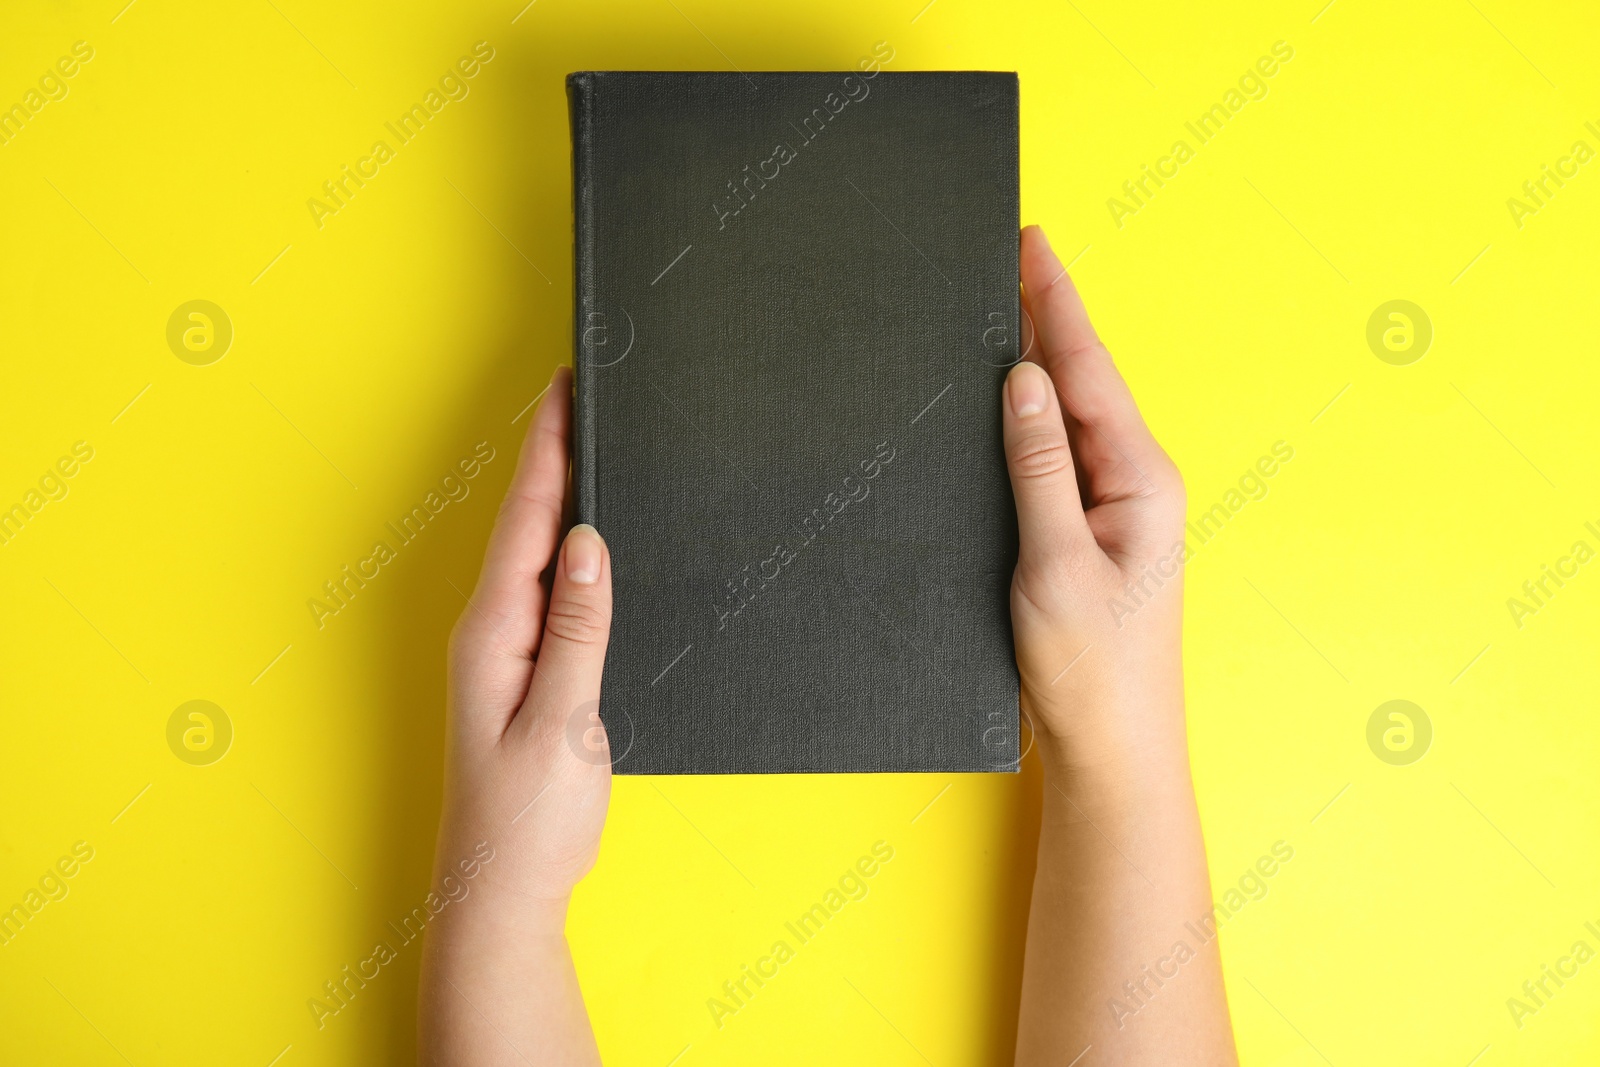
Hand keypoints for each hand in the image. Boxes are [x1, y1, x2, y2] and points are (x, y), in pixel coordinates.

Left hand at [418, 366, 611, 1065]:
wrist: (502, 893)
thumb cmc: (528, 821)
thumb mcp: (562, 723)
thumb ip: (576, 630)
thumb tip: (586, 542)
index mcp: (494, 632)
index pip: (525, 520)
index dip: (548, 450)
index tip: (565, 387)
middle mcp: (490, 631)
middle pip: (523, 522)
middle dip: (551, 454)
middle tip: (581, 392)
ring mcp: (503, 651)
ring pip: (532, 552)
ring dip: (557, 495)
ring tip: (586, 442)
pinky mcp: (524, 673)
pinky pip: (544, 589)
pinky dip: (565, 548)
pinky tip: (586, 539)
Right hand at [1006, 226, 1235, 1064]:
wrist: (1111, 750)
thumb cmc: (1092, 672)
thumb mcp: (1056, 565)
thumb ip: (1039, 469)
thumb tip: (1024, 380)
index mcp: (1141, 481)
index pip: (1089, 372)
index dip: (1056, 303)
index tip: (1031, 242)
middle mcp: (1135, 483)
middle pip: (1084, 380)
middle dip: (1047, 316)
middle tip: (1009, 254)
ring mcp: (1114, 509)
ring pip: (1070, 415)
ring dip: (1038, 362)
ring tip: (1002, 305)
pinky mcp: (1088, 534)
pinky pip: (1058, 456)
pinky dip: (1030, 418)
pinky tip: (1003, 402)